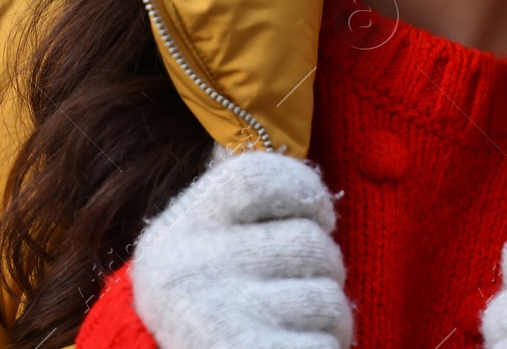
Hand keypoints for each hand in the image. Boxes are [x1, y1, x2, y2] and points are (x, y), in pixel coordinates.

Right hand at [130, 146, 352, 348]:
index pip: (260, 176)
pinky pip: (324, 343)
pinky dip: (321, 348)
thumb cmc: (206, 317)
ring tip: (287, 331)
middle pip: (311, 242)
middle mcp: (192, 269)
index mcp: (179, 231)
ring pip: (327, 299)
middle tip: (293, 297)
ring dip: (326, 320)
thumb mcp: (202, 255)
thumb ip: (247, 218)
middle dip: (322, 270)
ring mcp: (220, 317)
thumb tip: (315, 196)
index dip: (306, 190)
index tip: (319, 217)